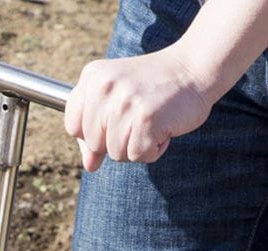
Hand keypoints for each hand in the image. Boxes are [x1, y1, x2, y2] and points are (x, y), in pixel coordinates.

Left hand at [64, 48, 212, 171]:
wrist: (194, 68)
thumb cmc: (153, 88)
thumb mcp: (115, 101)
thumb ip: (95, 131)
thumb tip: (89, 166)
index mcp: (92, 77)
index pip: (73, 126)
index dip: (91, 134)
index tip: (112, 122)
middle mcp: (105, 87)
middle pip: (94, 144)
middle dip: (116, 140)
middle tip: (138, 116)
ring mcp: (125, 103)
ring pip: (115, 154)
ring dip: (137, 146)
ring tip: (152, 120)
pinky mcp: (145, 118)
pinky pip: (138, 156)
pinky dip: (154, 150)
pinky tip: (163, 127)